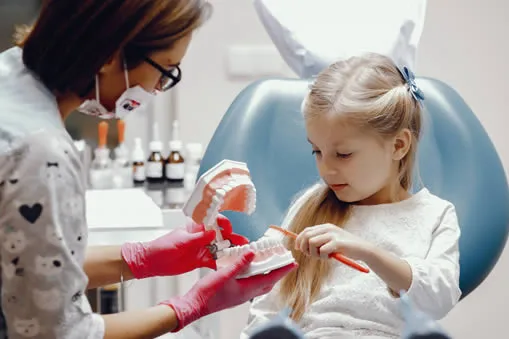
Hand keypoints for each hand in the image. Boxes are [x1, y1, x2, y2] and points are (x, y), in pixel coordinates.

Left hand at [121, 215, 245, 278]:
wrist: (152, 262)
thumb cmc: (163, 246)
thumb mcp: (181, 241)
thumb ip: (198, 238)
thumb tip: (213, 232)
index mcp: (196, 227)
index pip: (213, 221)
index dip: (223, 223)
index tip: (228, 229)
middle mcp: (201, 237)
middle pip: (220, 235)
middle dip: (232, 237)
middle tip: (243, 242)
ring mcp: (202, 249)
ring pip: (220, 248)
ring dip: (230, 251)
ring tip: (242, 253)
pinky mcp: (200, 260)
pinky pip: (214, 261)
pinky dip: (222, 263)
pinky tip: (230, 265)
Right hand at [161, 251, 296, 331]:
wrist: (194, 305)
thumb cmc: (207, 293)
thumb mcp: (224, 275)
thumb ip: (239, 264)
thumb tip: (253, 253)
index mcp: (247, 290)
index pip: (270, 278)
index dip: (282, 270)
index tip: (292, 264)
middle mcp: (246, 293)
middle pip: (268, 282)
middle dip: (277, 272)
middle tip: (284, 262)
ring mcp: (240, 294)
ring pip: (259, 283)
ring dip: (266, 274)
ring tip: (270, 263)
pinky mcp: (234, 293)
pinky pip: (250, 284)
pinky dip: (255, 275)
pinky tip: (249, 268)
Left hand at [295, 223, 373, 260]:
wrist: (363, 249)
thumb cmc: (346, 248)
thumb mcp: (331, 241)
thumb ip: (319, 241)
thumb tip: (301, 246)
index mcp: (325, 227)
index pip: (306, 231)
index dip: (299, 240)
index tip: (298, 249)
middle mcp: (328, 228)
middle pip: (306, 236)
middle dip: (305, 247)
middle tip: (311, 255)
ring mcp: (333, 234)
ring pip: (312, 243)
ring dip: (314, 253)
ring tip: (324, 256)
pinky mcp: (337, 242)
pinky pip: (322, 250)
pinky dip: (323, 256)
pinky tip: (330, 257)